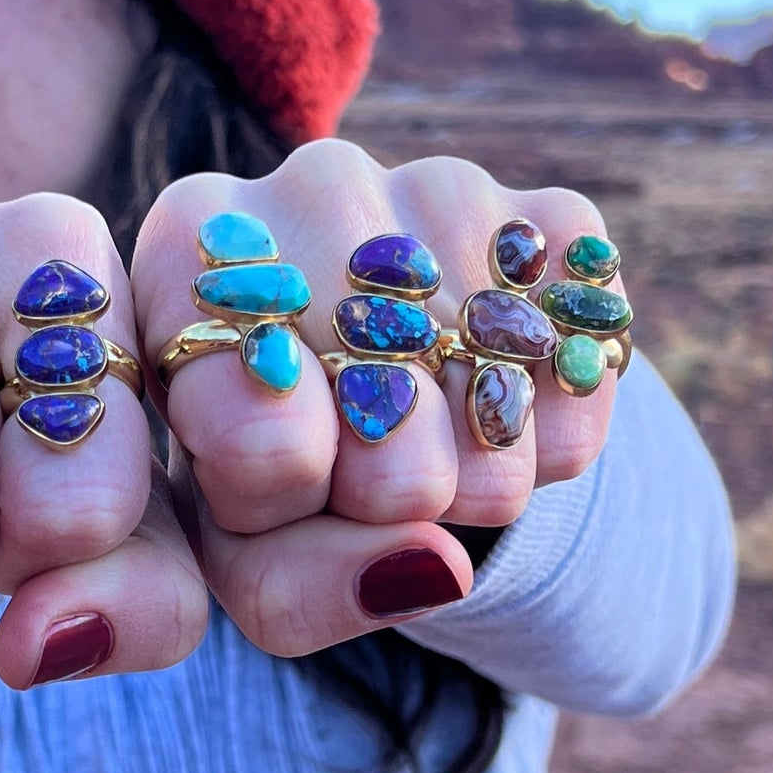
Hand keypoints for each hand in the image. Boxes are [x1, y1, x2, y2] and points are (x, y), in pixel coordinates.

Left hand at [132, 141, 621, 655]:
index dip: (288, 504)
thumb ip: (298, 587)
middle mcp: (306, 185)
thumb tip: (436, 565)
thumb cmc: (278, 472)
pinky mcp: (549, 212)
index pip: (261, 442)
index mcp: (190, 254)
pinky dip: (557, 432)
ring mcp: (435, 184)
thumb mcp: (244, 549)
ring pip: (493, 401)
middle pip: (387, 419)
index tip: (285, 483)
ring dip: (477, 473)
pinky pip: (582, 367)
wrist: (386, 388)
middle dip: (385, 494)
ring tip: (428, 443)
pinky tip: (500, 408)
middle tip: (361, 469)